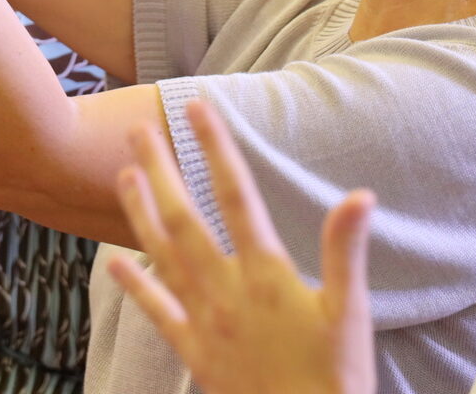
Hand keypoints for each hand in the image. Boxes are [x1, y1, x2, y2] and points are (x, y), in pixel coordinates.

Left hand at [108, 101, 376, 393]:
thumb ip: (347, 250)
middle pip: (185, 218)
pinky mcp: (195, 351)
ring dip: (140, 213)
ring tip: (123, 176)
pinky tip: (114, 263)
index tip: (199, 109)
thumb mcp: (351, 312)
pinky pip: (158, 311)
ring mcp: (205, 321)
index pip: (235, 196)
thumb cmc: (336, 378)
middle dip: (161, 171)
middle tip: (139, 130)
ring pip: (163, 256)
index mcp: (266, 275)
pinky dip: (136, 285)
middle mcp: (227, 292)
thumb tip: (361, 195)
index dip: (216, 148)